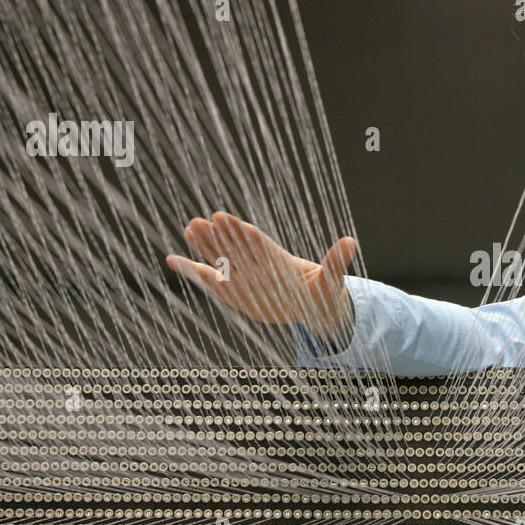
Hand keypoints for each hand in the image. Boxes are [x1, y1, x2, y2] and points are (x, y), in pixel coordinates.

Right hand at [166, 211, 357, 342]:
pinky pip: (210, 279)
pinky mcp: (233, 289)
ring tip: (188, 227)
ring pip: (220, 258)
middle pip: (235, 247)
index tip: (228, 219)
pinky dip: (192, 270)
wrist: (313, 305)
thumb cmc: (322, 291)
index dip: (243, 233)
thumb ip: (336, 262)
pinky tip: (172, 259)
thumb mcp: (331, 280)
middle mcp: (257, 264)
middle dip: (220, 235)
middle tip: (200, 220)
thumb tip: (352, 241)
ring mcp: (243, 275)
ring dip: (204, 245)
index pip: (258, 243)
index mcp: (278, 260)